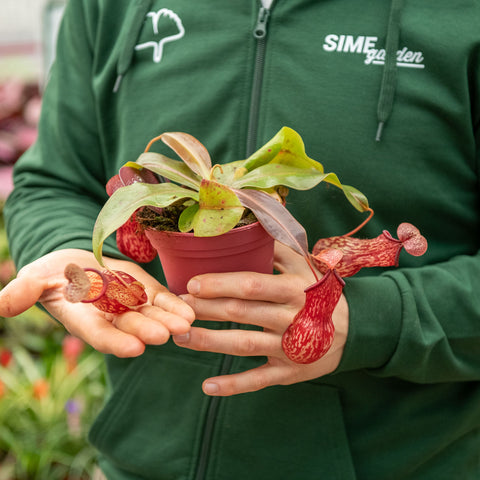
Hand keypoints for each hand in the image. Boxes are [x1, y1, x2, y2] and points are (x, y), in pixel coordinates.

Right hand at [0, 249, 194, 356]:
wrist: (77, 265)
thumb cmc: (52, 275)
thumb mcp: (35, 279)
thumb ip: (22, 292)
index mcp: (85, 319)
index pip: (100, 334)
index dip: (116, 341)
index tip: (134, 348)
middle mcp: (111, 317)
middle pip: (131, 327)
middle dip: (148, 331)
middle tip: (166, 336)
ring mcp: (132, 305)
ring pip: (152, 315)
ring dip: (169, 320)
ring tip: (187, 323)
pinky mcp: (146, 291)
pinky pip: (162, 299)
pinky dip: (175, 304)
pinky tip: (191, 309)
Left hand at [174, 243, 348, 395]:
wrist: (355, 330)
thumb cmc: (320, 293)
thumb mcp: (306, 266)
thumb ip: (277, 249)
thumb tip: (246, 227)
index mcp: (294, 289)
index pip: (252, 285)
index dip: (221, 284)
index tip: (192, 283)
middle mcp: (291, 318)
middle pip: (241, 313)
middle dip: (206, 309)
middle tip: (178, 307)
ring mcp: (290, 348)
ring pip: (244, 345)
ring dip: (209, 342)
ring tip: (180, 337)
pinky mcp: (289, 371)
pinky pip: (258, 380)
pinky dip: (233, 385)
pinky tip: (208, 386)